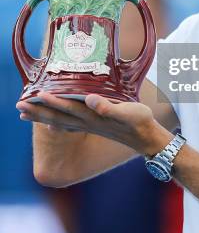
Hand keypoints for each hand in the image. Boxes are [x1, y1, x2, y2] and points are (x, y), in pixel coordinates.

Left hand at [16, 92, 171, 154]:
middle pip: (57, 116)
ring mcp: (89, 125)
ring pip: (59, 120)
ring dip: (42, 116)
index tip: (36, 94)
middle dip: (38, 111)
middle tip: (18, 105)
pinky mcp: (94, 125)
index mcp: (93, 117)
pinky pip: (68, 123)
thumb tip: (90, 100)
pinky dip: (56, 121)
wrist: (147, 138)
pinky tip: (51, 123)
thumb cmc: (139, 123)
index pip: (68, 108)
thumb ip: (108, 107)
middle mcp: (87, 122)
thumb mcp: (127, 112)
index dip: (52, 101)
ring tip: (24, 113)